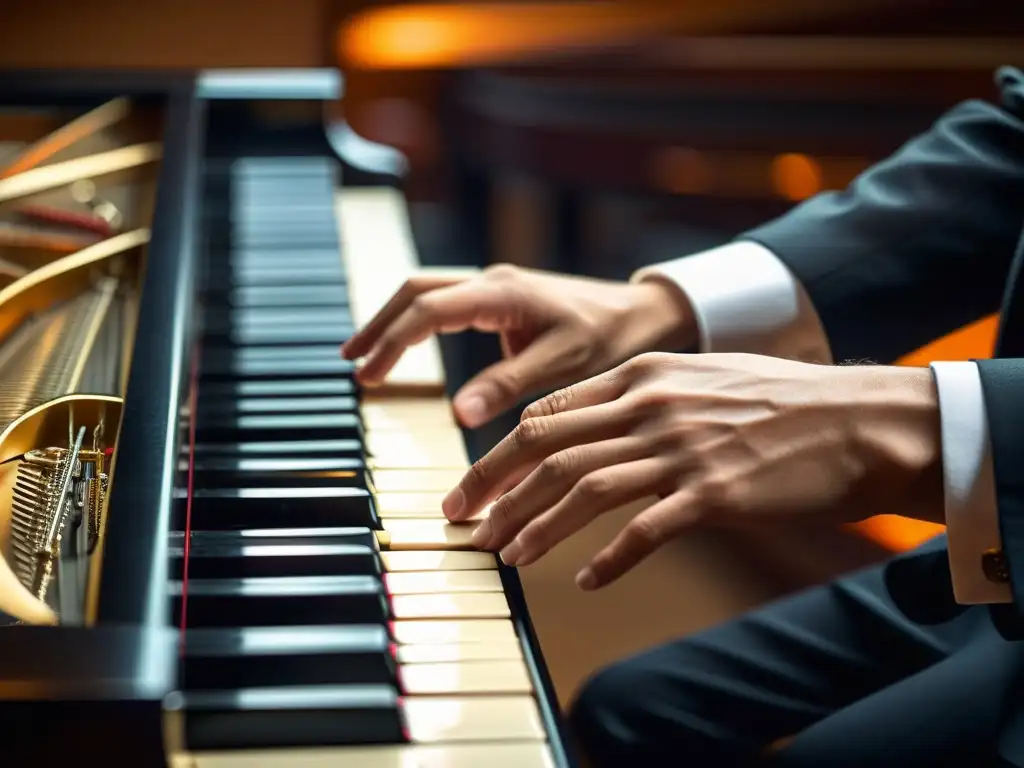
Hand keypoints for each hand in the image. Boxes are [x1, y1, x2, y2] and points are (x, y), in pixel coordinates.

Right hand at [341, 265, 695, 426]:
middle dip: (379, 325)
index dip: (392, 343)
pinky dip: (416, 321)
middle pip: (416, 290)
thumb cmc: (610, 338)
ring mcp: (495, 286)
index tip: (367, 378)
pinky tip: (407, 345)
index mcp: (502, 293)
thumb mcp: (562, 365)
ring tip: (364, 355)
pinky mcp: (501, 298)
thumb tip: (458, 414)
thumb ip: (509, 385)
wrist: (642, 314)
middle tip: (352, 364)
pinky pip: (445, 301)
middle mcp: (492, 280)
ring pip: (426, 290)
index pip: (427, 310)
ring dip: (393, 319)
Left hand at [442, 352, 942, 589]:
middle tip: (459, 522)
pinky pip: (643, 530)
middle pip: (548, 449)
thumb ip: (640, 396)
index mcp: (642, 375)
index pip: (548, 414)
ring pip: (582, 488)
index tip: (471, 487)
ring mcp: (682, 448)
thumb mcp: (698, 377)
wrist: (860, 418)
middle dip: (493, 488)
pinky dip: (608, 558)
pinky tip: (586, 581)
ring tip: (505, 556)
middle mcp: (652, 406)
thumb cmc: (780, 401)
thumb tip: (584, 427)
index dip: (500, 454)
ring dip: (535, 527)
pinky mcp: (715, 492)